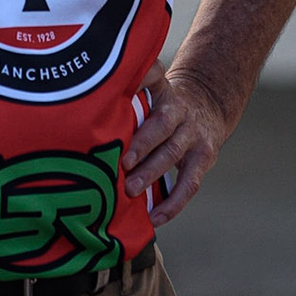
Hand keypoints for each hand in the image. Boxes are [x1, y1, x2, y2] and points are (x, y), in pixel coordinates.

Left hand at [121, 60, 230, 225]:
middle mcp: (179, 110)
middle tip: (120, 163)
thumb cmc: (163, 104)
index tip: (115, 95)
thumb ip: (127, 95)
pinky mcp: (203, 157)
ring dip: (150, 173)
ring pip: (172, 153)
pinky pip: (189, 183)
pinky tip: (155, 218)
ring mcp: (193, 134)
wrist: (209, 104)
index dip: (138, 81)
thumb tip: (86, 108)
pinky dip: (172, 203)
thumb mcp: (151, 89)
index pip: (153, 77)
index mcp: (163, 91)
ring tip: (130, 191)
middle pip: (160, 124)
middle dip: (140, 143)